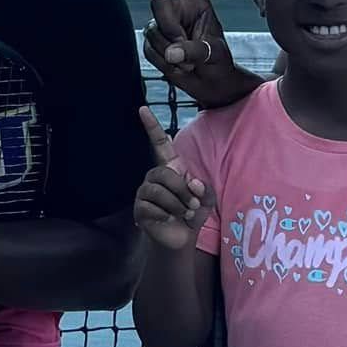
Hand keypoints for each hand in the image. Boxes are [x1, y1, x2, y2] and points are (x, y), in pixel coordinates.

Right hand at [133, 106, 212, 248]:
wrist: (182, 237)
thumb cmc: (193, 213)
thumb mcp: (207, 199)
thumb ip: (205, 189)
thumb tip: (193, 183)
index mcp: (171, 168)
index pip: (159, 144)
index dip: (152, 127)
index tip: (143, 109)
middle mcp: (155, 176)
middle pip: (164, 174)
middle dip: (182, 191)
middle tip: (192, 206)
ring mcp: (145, 192)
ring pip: (158, 191)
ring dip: (176, 206)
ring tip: (183, 215)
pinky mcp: (139, 208)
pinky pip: (151, 207)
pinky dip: (166, 216)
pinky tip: (168, 221)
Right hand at [145, 0, 244, 105]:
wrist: (212, 84)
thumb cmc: (219, 63)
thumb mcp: (214, 55)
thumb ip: (195, 51)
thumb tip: (173, 52)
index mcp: (197, 1)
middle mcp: (178, 8)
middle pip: (158, 4)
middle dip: (169, 28)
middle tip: (186, 49)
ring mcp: (164, 25)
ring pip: (152, 32)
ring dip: (170, 53)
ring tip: (189, 62)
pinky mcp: (154, 42)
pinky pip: (149, 50)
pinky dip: (164, 62)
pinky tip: (178, 66)